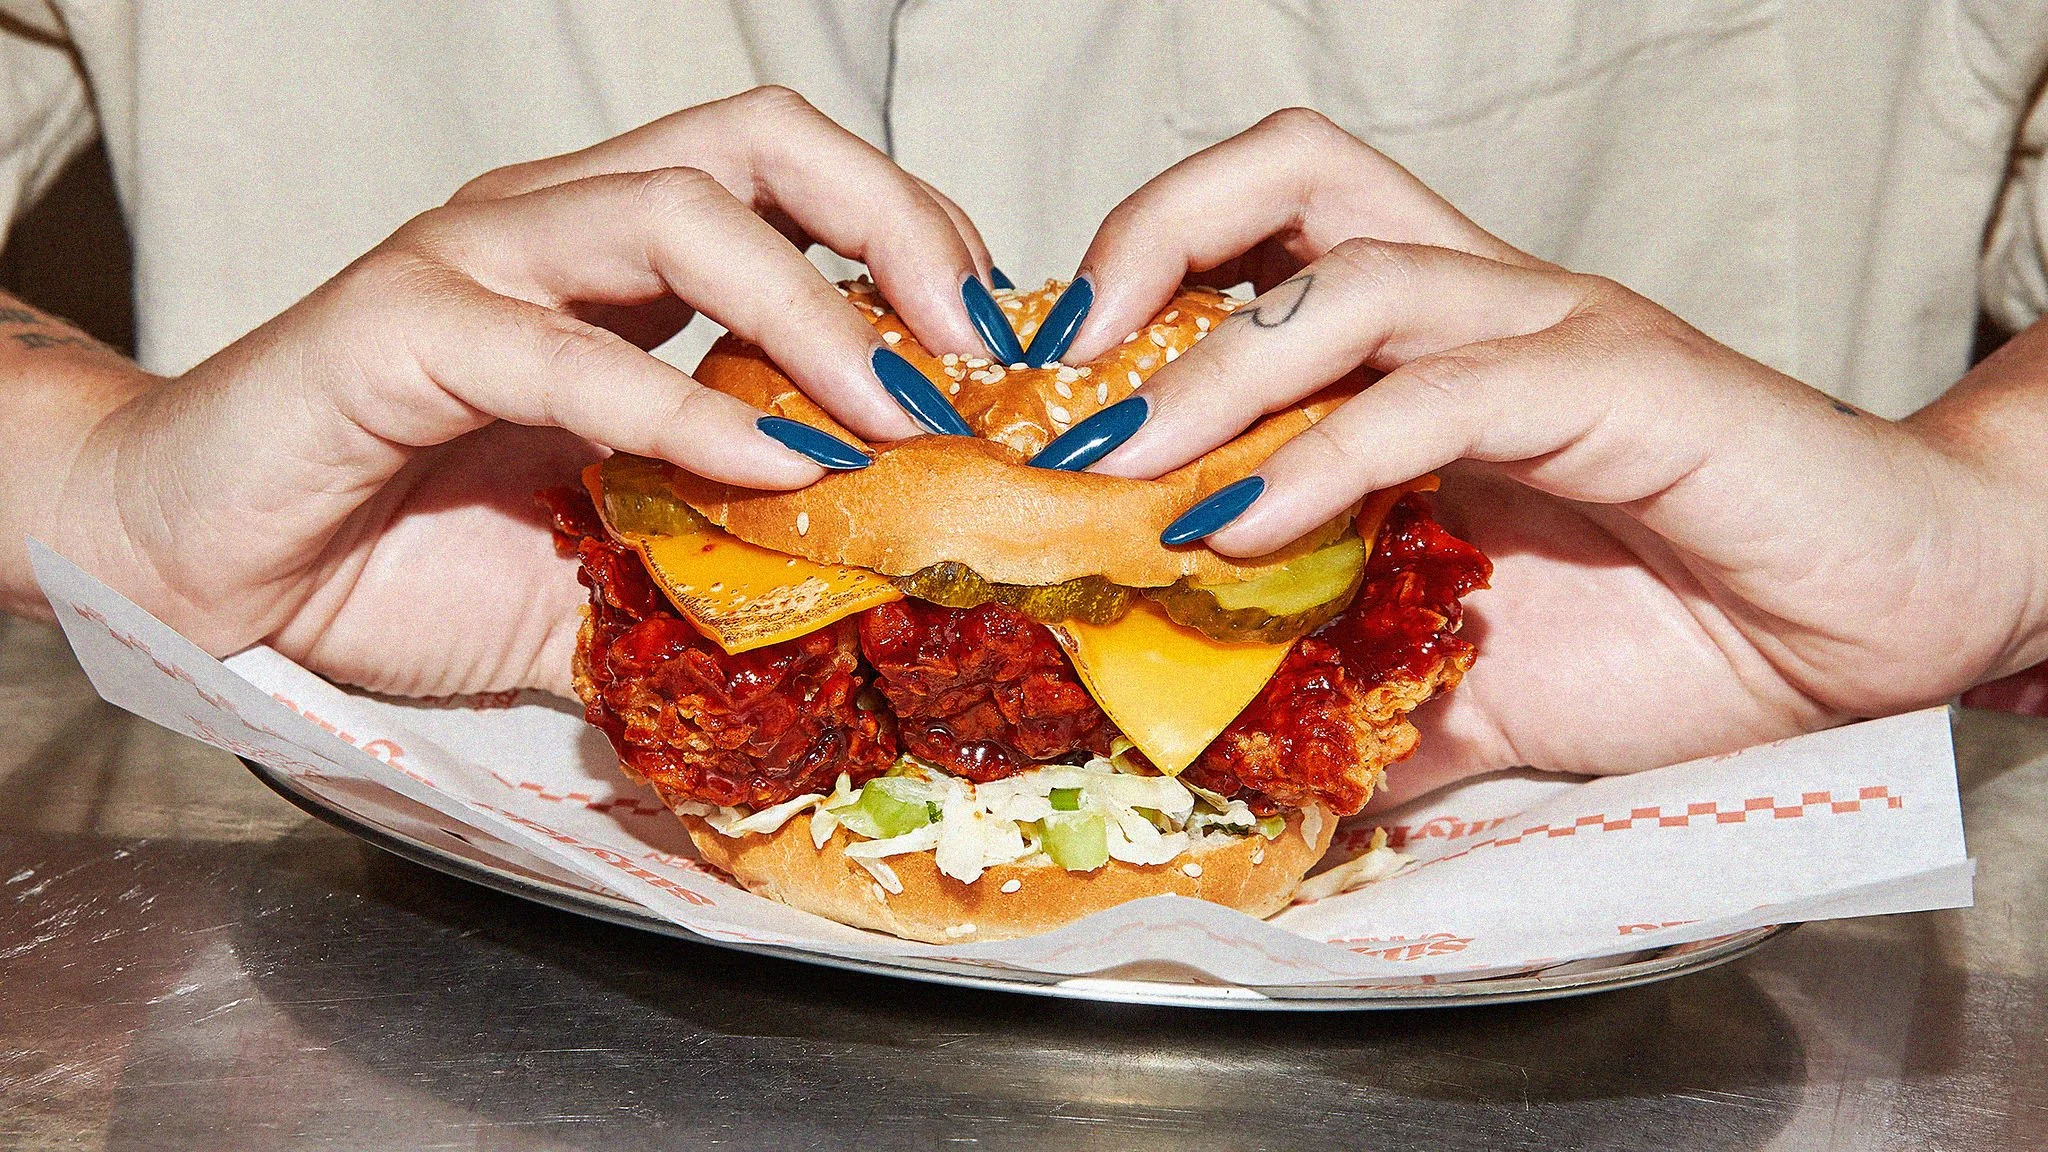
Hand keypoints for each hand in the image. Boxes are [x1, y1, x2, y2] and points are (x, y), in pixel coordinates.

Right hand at [29, 87, 1004, 696]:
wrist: (213, 570)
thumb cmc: (409, 550)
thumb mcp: (616, 563)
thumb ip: (730, 564)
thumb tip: (875, 619)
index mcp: (618, 258)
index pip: (796, 179)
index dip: (911, 236)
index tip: (992, 345)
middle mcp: (557, 229)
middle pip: (758, 143)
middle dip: (894, 225)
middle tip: (977, 344)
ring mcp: (473, 263)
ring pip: (674, 212)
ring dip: (811, 312)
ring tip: (894, 412)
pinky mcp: (396, 333)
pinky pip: (558, 348)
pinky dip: (676, 404)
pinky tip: (765, 468)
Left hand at [1050, 109, 2047, 796]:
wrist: (1874, 633)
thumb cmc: (1679, 633)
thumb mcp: (1464, 681)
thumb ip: (1351, 705)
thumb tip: (1231, 774)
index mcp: (1432, 350)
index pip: (1260, 240)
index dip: (1135, 288)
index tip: (1045, 395)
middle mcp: (1482, 309)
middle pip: (1292, 174)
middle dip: (1146, 243)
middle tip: (1057, 374)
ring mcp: (1551, 334)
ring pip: (1349, 277)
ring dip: (1210, 370)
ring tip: (1120, 465)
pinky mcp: (1622, 385)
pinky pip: (1443, 392)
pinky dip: (1326, 456)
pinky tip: (1243, 531)